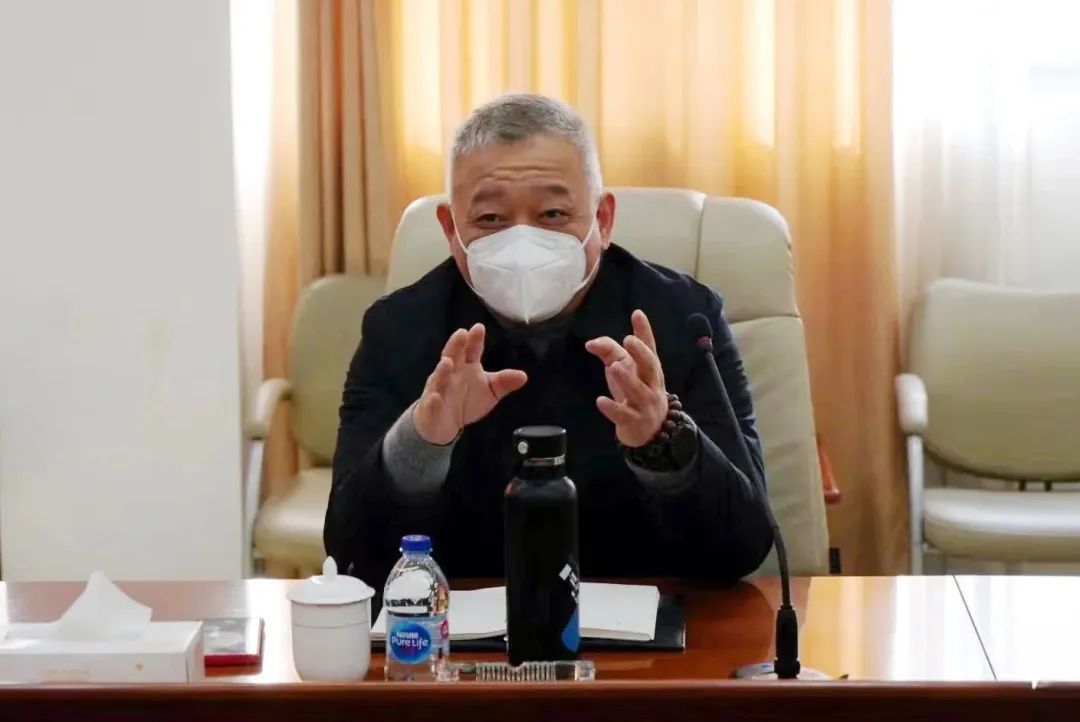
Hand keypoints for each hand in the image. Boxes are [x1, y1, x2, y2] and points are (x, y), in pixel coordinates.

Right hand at [414, 323, 527, 444]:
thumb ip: (504, 382)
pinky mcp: (431, 408)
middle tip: (461, 334)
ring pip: (439, 378)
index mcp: (466, 366)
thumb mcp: (489, 391)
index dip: (474, 340)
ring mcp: (439, 390)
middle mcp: (451, 374)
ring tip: (447, 362)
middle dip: (456, 346)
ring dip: (442, 370)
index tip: (479, 328)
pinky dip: (433, 401)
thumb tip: (523, 376)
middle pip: (452, 357)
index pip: (471, 351)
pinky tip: (435, 397)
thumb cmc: (466, 400)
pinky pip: (431, 404)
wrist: (443, 423)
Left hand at [585, 309, 668, 447]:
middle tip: (628, 340)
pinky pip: (624, 414)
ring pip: (638, 390)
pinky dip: (612, 408)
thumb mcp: (624, 369)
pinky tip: (600, 401)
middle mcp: (651, 384)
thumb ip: (609, 352)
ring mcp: (644, 404)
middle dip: (641, 353)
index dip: (644, 331)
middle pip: (650, 366)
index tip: (637, 314)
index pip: (649, 346)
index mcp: (650, 368)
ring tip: (614, 367)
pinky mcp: (634, 421)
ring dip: (626, 379)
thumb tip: (590, 343)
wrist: (649, 431)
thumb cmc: (635, 392)